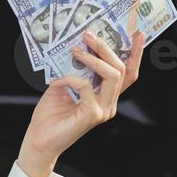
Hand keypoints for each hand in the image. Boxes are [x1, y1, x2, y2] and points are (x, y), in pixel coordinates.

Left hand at [20, 28, 144, 167]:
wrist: (39, 141)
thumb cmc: (50, 115)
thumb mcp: (63, 85)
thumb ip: (74, 70)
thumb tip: (78, 48)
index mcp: (105, 96)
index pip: (127, 74)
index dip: (135, 54)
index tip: (138, 34)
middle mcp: (109, 103)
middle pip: (120, 70)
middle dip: (106, 48)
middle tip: (89, 34)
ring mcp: (103, 110)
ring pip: (112, 76)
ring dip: (93, 58)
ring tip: (76, 50)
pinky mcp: (92, 115)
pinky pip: (86, 86)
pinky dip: (71, 78)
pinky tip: (56, 81)